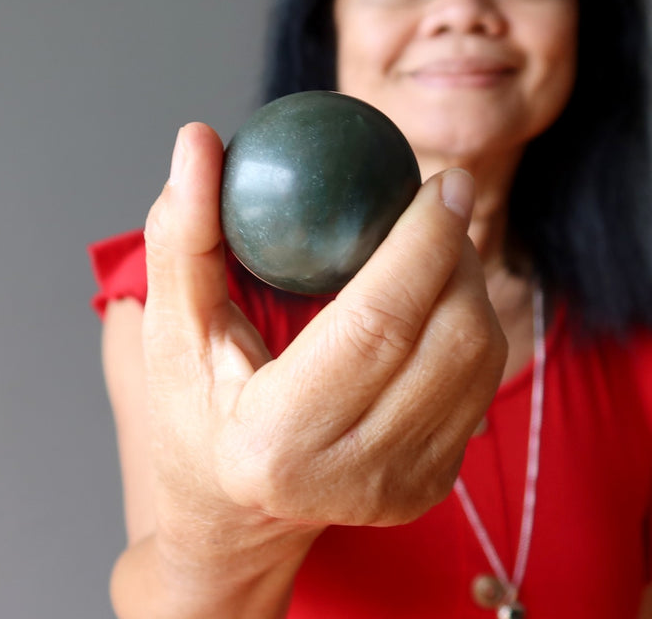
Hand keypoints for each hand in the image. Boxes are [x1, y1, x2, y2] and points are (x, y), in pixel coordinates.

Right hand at [142, 122, 505, 547]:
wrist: (233, 512)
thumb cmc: (195, 411)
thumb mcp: (173, 328)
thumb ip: (182, 236)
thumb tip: (198, 139)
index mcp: (278, 441)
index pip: (376, 324)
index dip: (422, 243)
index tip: (443, 181)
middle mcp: (351, 477)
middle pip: (447, 340)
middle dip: (460, 254)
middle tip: (442, 200)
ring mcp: (400, 490)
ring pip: (478, 361)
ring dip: (472, 285)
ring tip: (435, 246)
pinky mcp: (431, 488)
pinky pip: (478, 386)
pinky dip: (469, 325)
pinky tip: (436, 299)